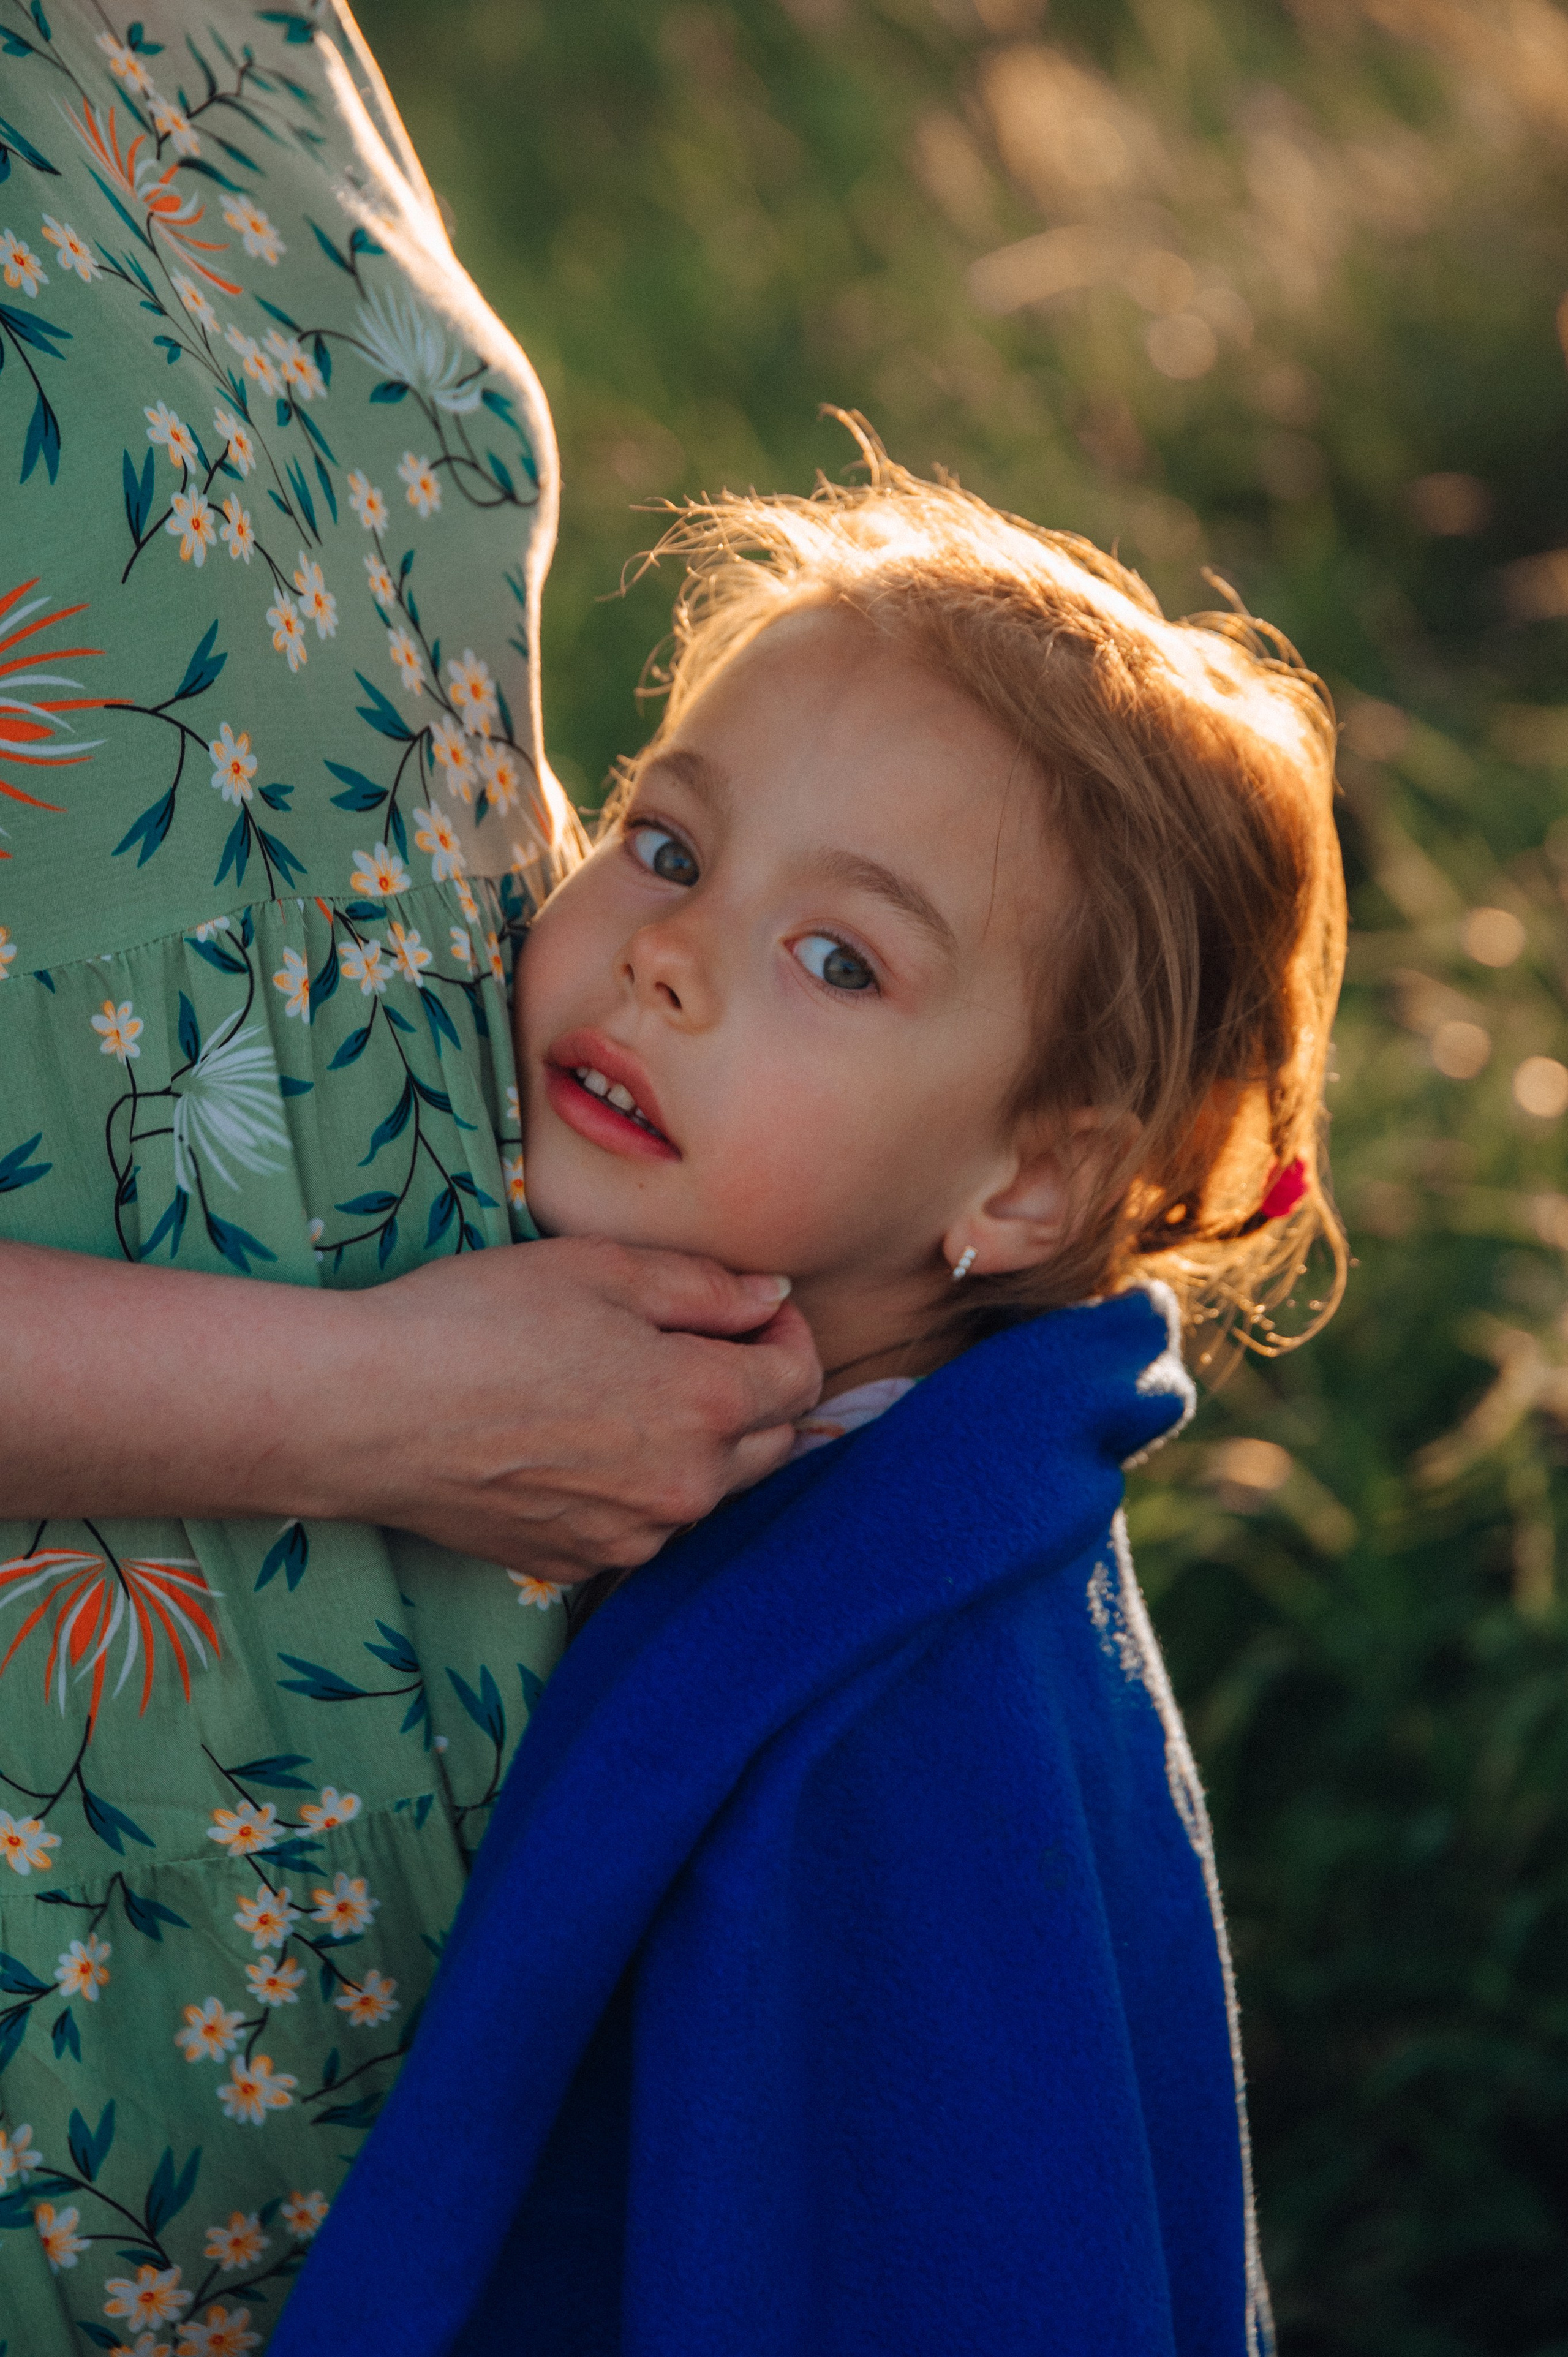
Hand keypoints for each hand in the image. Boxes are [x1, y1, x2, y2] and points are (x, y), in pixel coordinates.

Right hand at [0, 1236, 820, 1581]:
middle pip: (770, 1442)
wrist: (364, 1411)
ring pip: (703, 1490)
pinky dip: (632, 1486)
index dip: (785, 1331)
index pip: (801, 1377)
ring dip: (694, 1443)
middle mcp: (684, 1489)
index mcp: (706, 1406)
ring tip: (625, 1388)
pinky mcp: (574, 1563)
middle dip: (754, 1391)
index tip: (751, 1305)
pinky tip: (577, 1442)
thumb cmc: (477, 1322)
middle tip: (697, 1342)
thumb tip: (768, 1299)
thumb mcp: (601, 1270)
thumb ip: (704, 1286)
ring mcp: (629, 1537)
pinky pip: (636, 1525)